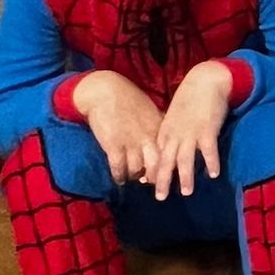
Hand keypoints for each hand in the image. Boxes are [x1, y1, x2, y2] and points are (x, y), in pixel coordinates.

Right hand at [73, 71, 163, 186]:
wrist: (105, 91)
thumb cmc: (129, 98)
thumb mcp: (151, 109)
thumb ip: (159, 124)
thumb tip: (167, 136)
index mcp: (158, 129)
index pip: (169, 152)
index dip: (169, 165)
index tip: (168, 172)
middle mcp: (147, 138)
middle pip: (156, 166)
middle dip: (155, 178)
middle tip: (151, 183)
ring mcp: (130, 143)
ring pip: (136, 169)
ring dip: (134, 176)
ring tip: (132, 178)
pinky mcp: (113, 146)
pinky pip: (118, 168)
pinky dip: (119, 176)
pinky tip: (119, 179)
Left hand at [153, 60, 233, 199]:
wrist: (205, 80)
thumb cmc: (191, 97)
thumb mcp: (175, 115)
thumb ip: (171, 131)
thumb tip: (170, 147)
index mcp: (165, 131)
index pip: (156, 155)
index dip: (152, 171)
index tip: (149, 185)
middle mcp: (175, 134)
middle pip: (166, 161)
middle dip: (162, 181)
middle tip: (160, 197)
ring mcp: (191, 133)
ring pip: (185, 159)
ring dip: (185, 177)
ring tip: (186, 192)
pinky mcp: (207, 130)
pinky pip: (208, 150)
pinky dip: (210, 162)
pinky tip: (213, 174)